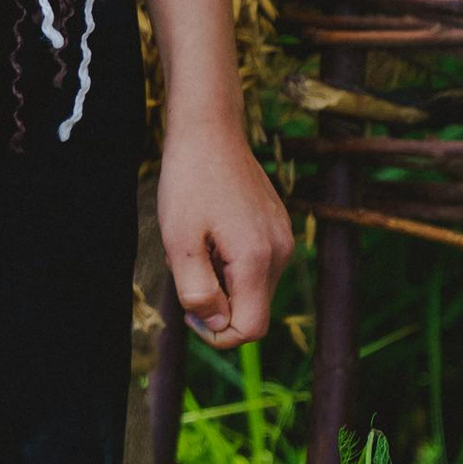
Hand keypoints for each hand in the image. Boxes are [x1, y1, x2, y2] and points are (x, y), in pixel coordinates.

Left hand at [157, 119, 293, 347]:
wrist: (209, 130)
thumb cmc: (189, 182)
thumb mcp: (179, 242)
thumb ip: (198, 290)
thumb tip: (218, 325)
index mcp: (257, 260)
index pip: (249, 329)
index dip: (215, 332)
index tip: (188, 305)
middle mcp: (280, 252)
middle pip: (251, 310)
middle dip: (216, 302)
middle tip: (186, 264)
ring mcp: (283, 238)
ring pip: (252, 288)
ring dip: (222, 280)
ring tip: (198, 244)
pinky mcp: (278, 227)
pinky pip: (256, 265)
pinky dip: (230, 262)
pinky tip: (211, 233)